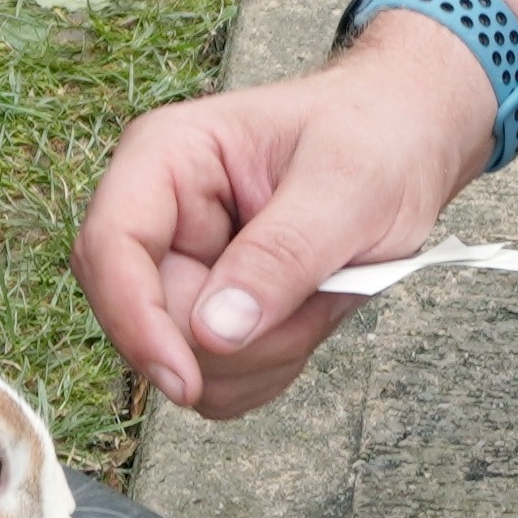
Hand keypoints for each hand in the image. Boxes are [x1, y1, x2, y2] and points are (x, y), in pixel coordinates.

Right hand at [72, 12, 496, 417]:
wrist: (408, 143)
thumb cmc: (376, 136)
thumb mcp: (346, 185)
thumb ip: (282, 255)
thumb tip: (213, 332)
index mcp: (167, 157)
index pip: (110, 247)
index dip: (135, 321)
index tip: (185, 379)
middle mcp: (159, 216)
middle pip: (151, 322)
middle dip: (242, 339)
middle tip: (319, 293)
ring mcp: (180, 269)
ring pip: (187, 363)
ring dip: (266, 354)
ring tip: (321, 291)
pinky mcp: (206, 313)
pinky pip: (217, 381)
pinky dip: (270, 367)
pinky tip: (307, 314)